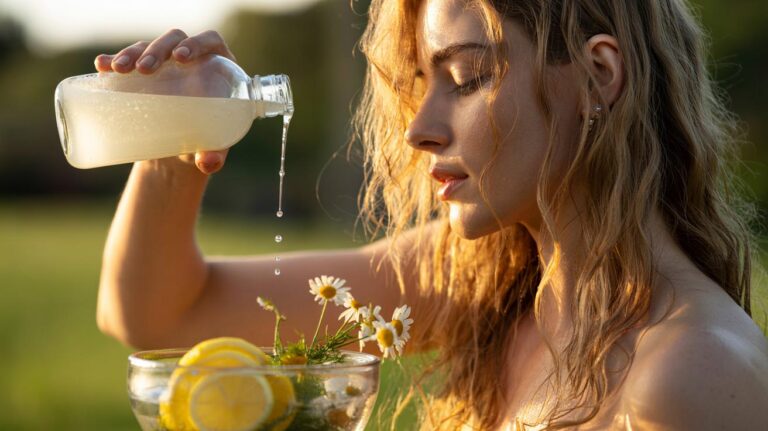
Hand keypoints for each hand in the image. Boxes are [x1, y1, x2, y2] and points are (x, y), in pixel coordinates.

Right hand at [94, 29, 236, 174]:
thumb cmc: (206, 141)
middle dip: (156, 49)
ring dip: (132, 53)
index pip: (210, 42)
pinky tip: (101, 65)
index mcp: (218, 68)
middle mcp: (191, 59)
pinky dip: (112, 61)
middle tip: (144, 69)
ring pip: (148, 47)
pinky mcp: (142, 74)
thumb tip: (207, 164)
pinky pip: (127, 61)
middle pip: (175, 40)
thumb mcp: (213, 145)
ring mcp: (165, 64)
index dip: (197, 43)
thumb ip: (215, 154)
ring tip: (118, 70)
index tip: (180, 57)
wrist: (181, 149)